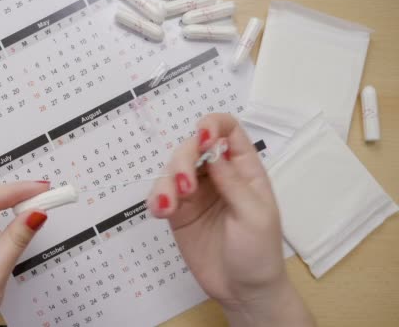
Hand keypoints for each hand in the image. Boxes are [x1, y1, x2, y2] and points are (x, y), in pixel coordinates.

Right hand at [147, 114, 313, 325]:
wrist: (243, 291)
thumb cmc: (259, 252)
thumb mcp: (254, 215)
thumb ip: (232, 181)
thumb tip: (212, 150)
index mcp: (244, 170)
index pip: (228, 131)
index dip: (213, 125)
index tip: (202, 137)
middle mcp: (218, 176)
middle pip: (192, 147)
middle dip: (183, 160)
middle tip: (185, 186)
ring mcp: (196, 194)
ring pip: (172, 169)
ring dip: (167, 181)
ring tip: (170, 204)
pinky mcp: (179, 212)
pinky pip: (161, 195)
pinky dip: (156, 198)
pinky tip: (160, 211)